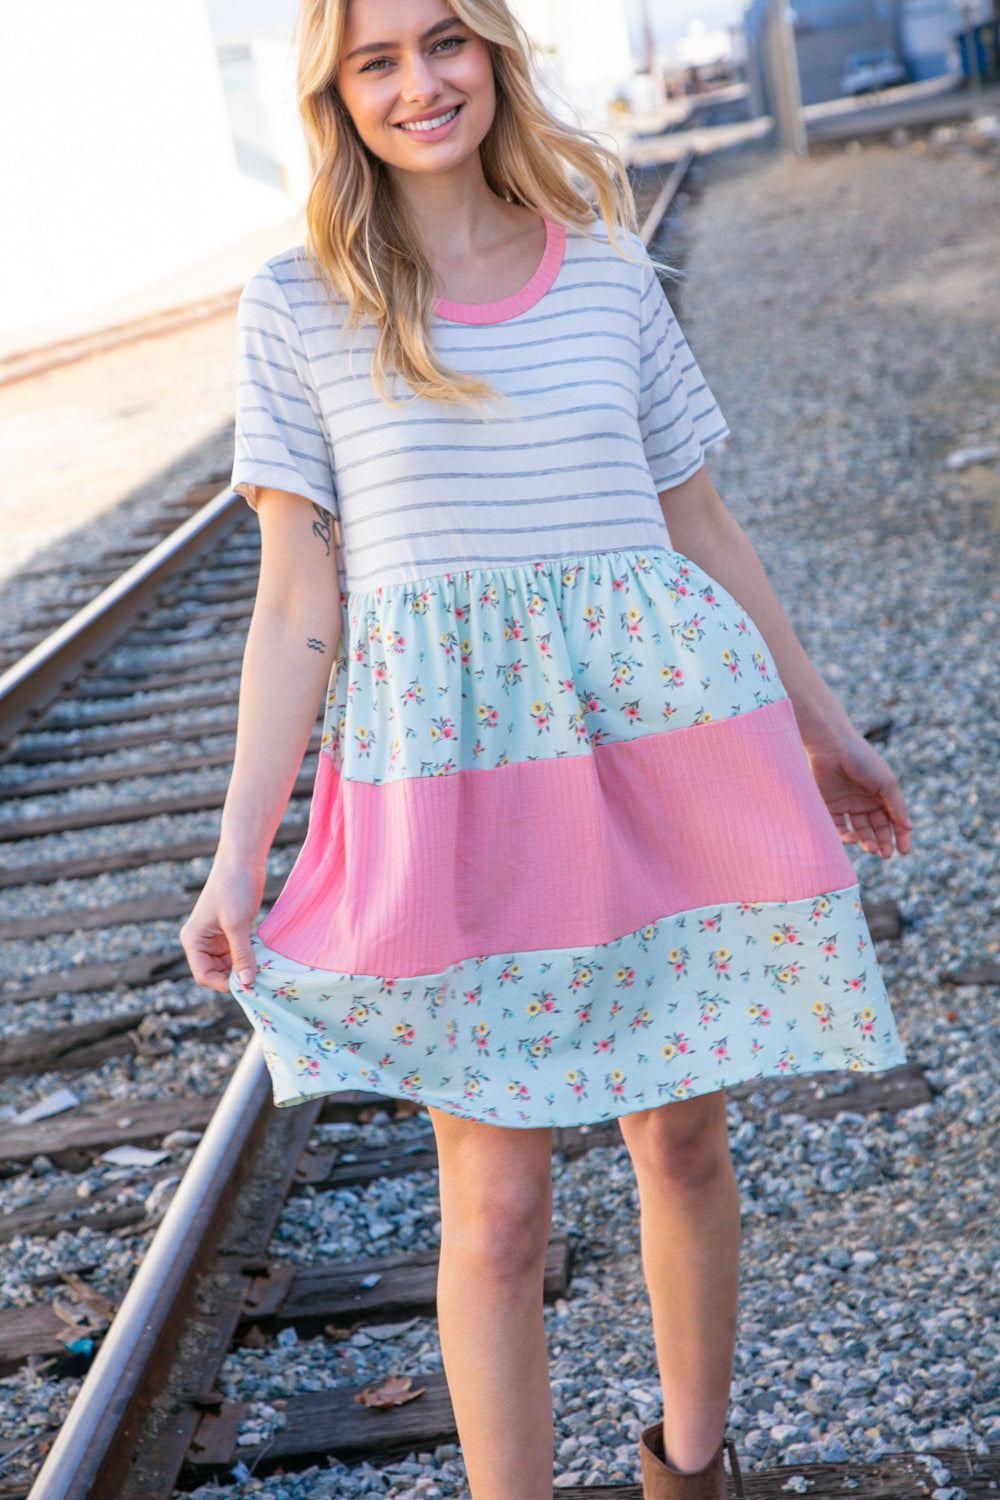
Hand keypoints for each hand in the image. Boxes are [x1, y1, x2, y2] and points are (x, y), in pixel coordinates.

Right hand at [179, 857, 264, 992]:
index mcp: (193, 940)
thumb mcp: (237, 924)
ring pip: (229, 965)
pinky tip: (264, 958)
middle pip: (216, 973)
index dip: (223, 984)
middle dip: (236, 977)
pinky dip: (250, 958)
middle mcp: (202, 942)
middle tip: (259, 979)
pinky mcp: (232, 932)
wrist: (243, 860)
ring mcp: (217, 938)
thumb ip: (241, 955)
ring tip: (263, 968)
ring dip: (245, 968)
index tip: (247, 984)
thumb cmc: (234, 888)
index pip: (203, 975)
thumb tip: (247, 983)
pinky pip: (239, 954)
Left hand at [805, 733, 911, 858]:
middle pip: (877, 829)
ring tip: (870, 848)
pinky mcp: (829, 806)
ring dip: (866, 841)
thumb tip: (909, 828)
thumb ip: (897, 806)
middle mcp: (866, 802)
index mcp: (883, 795)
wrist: (832, 745)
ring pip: (859, 830)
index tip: (904, 851)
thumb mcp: (886, 783)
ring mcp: (848, 804)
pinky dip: (845, 835)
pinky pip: (838, 826)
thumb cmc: (863, 760)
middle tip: (885, 855)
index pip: (894, 820)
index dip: (900, 836)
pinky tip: (852, 839)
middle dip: (883, 843)